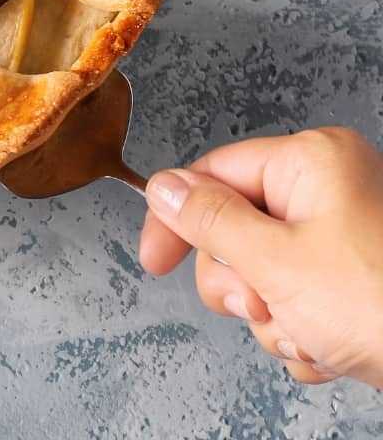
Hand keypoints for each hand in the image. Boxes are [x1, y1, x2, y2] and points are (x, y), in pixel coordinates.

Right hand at [139, 128, 382, 387]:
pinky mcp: (356, 280)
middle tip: (268, 306)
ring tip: (313, 335)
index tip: (155, 261)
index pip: (213, 174)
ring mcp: (344, 237)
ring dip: (276, 319)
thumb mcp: (279, 263)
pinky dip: (304, 334)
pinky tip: (331, 350)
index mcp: (311, 163)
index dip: (177, 220)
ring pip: (264, 274)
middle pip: (235, 230)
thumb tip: (163, 188)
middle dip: (245, 285)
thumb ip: (210, 221)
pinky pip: (299, 302)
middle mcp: (328, 190)